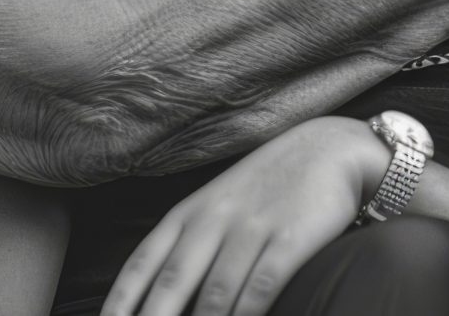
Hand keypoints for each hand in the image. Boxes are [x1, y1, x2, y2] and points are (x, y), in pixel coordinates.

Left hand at [102, 117, 385, 315]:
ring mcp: (252, 228)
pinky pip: (262, 287)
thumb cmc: (265, 188)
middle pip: (172, 283)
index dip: (121, 301)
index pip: (143, 263)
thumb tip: (155, 299)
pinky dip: (247, 315)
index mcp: (188, 213)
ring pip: (215, 294)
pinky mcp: (291, 239)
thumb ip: (186, 246)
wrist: (328, 148)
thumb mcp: (216, 206)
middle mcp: (213, 220)